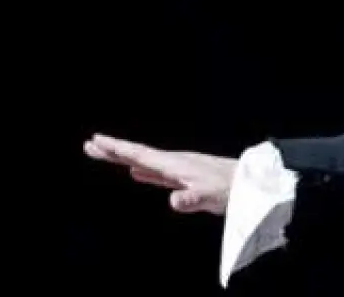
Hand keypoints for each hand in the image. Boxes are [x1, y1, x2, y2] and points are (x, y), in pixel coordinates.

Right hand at [84, 133, 236, 214]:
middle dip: (113, 151)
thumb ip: (191, 199)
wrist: (254, 184)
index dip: (117, 149)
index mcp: (176, 164)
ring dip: (125, 159)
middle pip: (138, 155)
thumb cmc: (233, 189)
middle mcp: (176, 163)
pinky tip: (138, 173)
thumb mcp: (210, 197)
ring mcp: (181, 170)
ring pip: (145, 163)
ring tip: (107, 155)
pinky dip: (143, 171)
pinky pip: (157, 173)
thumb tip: (173, 201)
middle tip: (89, 146)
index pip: (140, 155)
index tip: (96, 141)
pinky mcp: (187, 178)